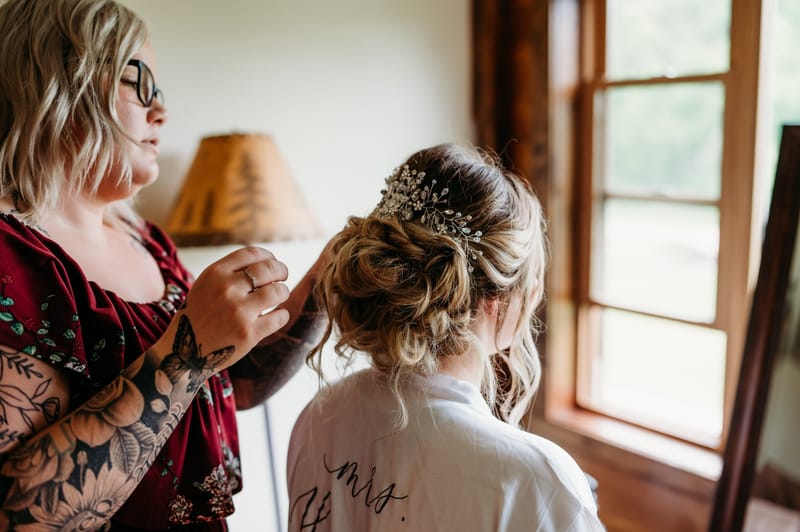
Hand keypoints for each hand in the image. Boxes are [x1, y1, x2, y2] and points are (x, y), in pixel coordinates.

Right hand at [153, 246, 290, 373]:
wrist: (183, 354)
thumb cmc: (199, 316)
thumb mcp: (205, 286)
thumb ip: (230, 273)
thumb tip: (267, 263)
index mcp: (214, 274)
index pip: (251, 253)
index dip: (268, 256)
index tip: (273, 262)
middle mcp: (226, 289)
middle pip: (268, 269)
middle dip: (281, 270)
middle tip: (283, 276)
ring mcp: (238, 312)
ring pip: (278, 291)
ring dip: (283, 292)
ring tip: (279, 296)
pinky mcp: (249, 334)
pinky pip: (280, 317)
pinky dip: (282, 315)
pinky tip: (276, 316)